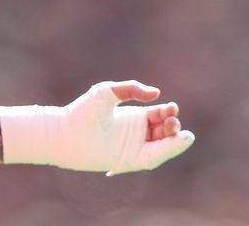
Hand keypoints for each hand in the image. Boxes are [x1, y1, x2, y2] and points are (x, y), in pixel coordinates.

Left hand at [54, 80, 194, 174]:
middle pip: (163, 130)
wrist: (67, 132)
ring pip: (161, 145)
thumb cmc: (83, 110)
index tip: (172, 107)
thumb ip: (131, 89)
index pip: (158, 115)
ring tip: (182, 132)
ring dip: (174, 139)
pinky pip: (154, 156)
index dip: (168, 112)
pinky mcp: (131, 160)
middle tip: (172, 119)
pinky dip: (168, 150)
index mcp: (131, 117)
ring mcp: (133, 147)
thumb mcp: (108, 91)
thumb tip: (156, 94)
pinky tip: (180, 140)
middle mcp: (135, 133)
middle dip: (172, 125)